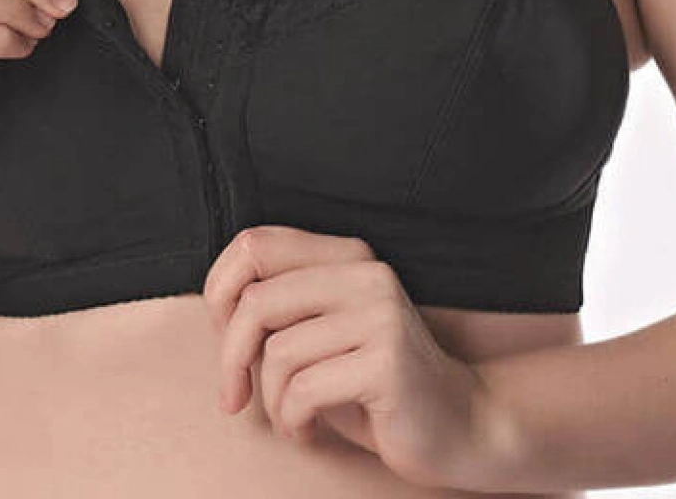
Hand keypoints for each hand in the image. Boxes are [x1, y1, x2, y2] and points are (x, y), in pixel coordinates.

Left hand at [201, 224, 489, 487]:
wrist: (458, 424)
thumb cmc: (373, 384)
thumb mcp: (324, 332)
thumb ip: (283, 307)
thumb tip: (217, 308)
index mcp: (346, 255)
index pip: (254, 244)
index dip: (219, 291)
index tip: (222, 337)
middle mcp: (365, 273)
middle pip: (256, 301)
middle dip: (230, 358)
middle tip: (234, 397)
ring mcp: (380, 314)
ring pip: (277, 353)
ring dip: (271, 401)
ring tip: (291, 417)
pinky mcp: (387, 361)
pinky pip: (304, 391)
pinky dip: (292, 422)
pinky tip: (309, 431)